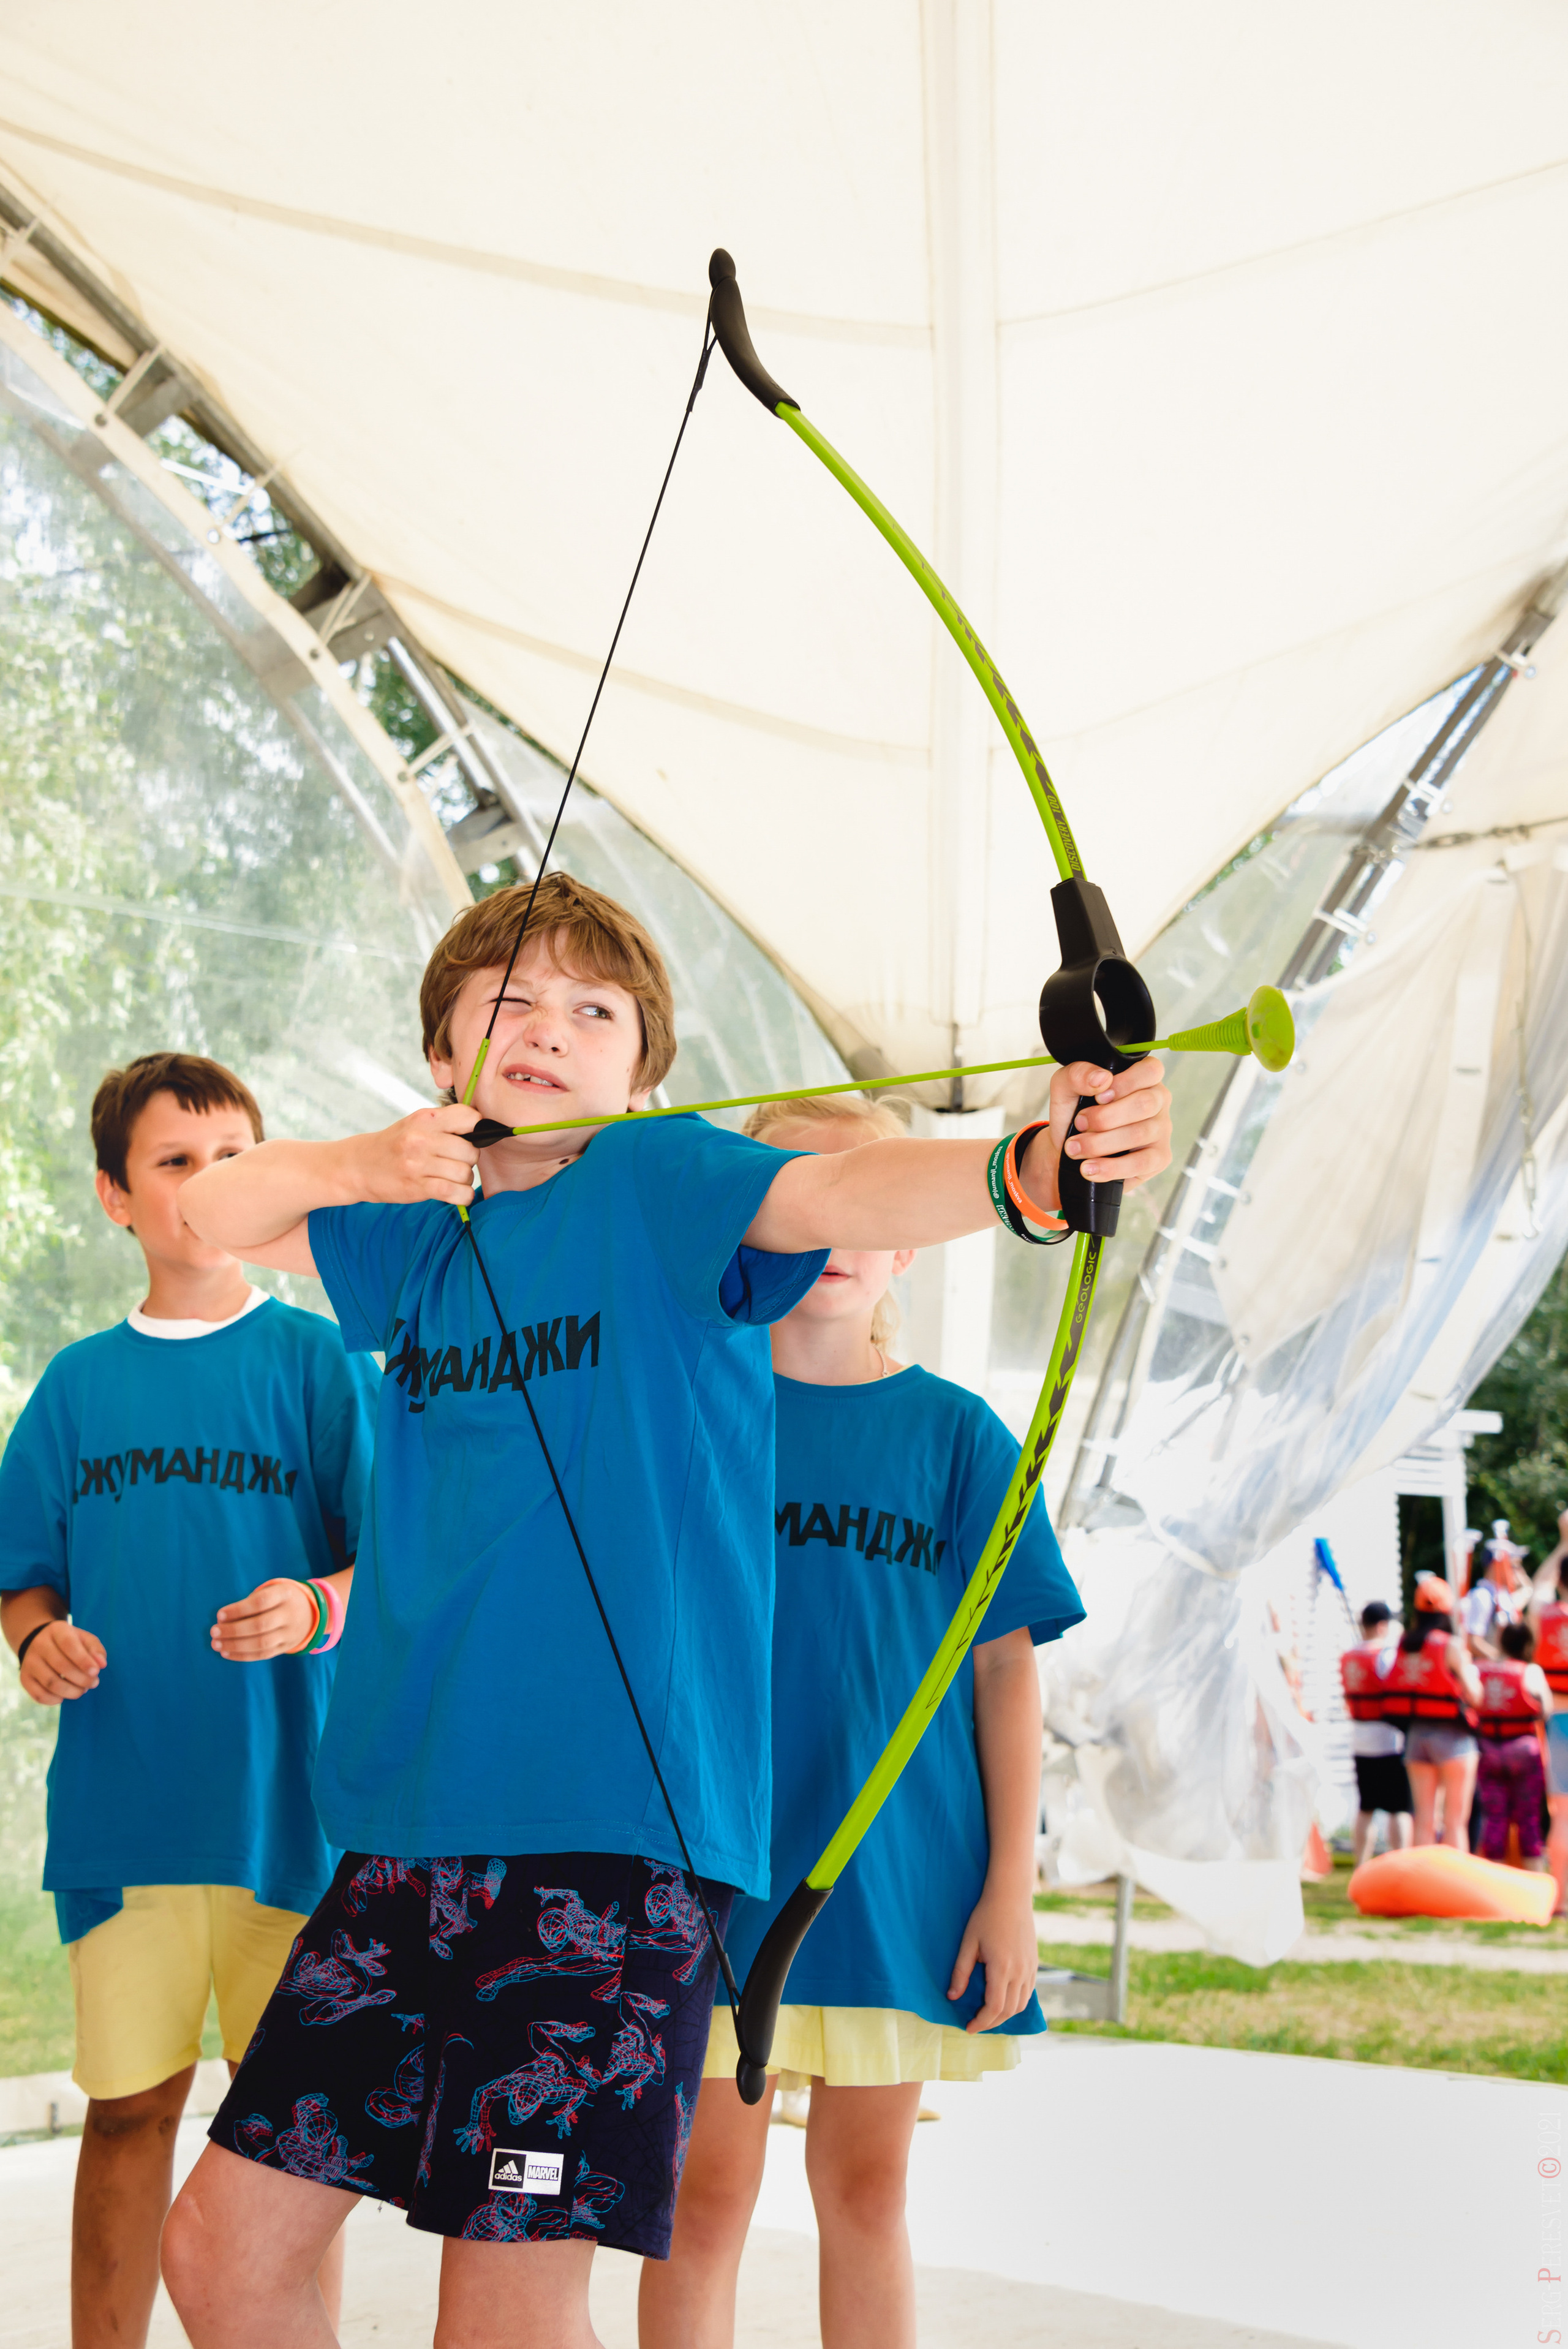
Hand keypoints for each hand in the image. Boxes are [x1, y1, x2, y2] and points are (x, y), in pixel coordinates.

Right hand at [20, 1621, 105, 1704]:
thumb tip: (101, 1665)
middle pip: (61, 1666)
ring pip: (51, 1683)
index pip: (69, 1645)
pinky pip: (39, 1695)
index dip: (83, 1660)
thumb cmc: (69, 1642)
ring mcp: (29, 1662)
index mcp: (57, 1630)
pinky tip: (65, 1696)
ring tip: (82, 1690)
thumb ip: (96, 1650)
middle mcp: (39, 1645)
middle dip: (82, 1679)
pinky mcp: (25, 1678)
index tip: (96, 1672)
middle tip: (93, 1683)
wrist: (40, 1642)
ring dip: (71, 1691)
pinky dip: (55, 1700)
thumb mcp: (84, 1639)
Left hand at [212, 1579, 316, 1660]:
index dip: (238, 1609)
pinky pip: (263, 1654)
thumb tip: (223, 1620)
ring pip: (261, 1643)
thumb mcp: (273, 1590)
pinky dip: (242, 1656)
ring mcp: (289, 1633)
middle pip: (260, 1625)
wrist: (310, 1613)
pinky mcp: (285, 1647)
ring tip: (216, 1644)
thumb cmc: (280, 1599)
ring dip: (235, 1646)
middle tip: (213, 1631)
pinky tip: (227, 1653)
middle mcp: (289, 1614)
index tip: (219, 1615)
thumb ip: (251, 1601)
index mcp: (285, 1594)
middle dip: (233, 1630)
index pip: (261, 1602)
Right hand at [345, 1104, 481, 1210]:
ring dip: (464, 1180)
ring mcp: (418, 1164)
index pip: (469, 1117)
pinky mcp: (417, 1187)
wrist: (359, 1166)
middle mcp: (421, 1139)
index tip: (470, 1138)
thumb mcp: (416, 1124)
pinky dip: (463, 1196)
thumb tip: (483, 1125)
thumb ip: (445, 1122)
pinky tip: (457, 1194)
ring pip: (465, 1173)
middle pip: (471, 1151)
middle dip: (469, 1160)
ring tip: (451, 1177)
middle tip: (456, 1162)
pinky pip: (455, 1193)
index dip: (477, 1129)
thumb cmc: (395, 1145)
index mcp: (425, 1119)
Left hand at [948, 1883, 1039, 2032]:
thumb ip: (961, 1972)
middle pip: (1009, 2011)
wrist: (1011, 1896)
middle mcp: (1020, 1972)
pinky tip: (1004, 2001)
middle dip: (991, 2022)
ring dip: (1005, 2015)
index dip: (981, 2022)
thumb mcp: (968, 1943)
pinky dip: (1016, 2003)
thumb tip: (952, 1997)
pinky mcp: (1034, 1964)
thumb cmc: (986, 1916)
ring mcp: (1030, 1969)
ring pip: (1021, 2004)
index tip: (969, 2027)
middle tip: (976, 2024)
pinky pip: (1028, 1992)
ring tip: (989, 2016)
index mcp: (1002, 1968)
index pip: (994, 2008)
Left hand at [1046, 1054, 1170, 1198]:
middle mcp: (1158, 1102)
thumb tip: (1102, 1078)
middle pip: (1144, 1103)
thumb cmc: (1075, 1115)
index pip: (1151, 1070)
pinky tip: (1090, 1168)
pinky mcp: (1159, 1158)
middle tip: (1079, 1124)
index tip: (1098, 1097)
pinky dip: (1110, 1167)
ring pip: (1139, 1134)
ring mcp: (1161, 1130)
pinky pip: (1141, 1163)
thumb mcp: (1066, 1088)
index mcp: (1142, 1078)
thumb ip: (1078, 1074)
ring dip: (1100, 1143)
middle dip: (1104, 1117)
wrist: (1070, 1152)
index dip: (1125, 1083)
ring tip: (1075, 1148)